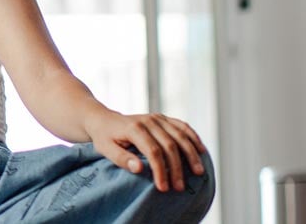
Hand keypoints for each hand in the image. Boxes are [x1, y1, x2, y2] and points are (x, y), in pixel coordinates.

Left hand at [86, 112, 206, 191]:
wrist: (104, 120)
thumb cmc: (104, 137)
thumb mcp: (105, 149)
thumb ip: (121, 159)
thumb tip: (139, 169)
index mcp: (134, 128)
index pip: (153, 152)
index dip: (160, 170)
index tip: (163, 187)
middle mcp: (148, 121)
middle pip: (169, 145)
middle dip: (176, 168)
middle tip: (179, 186)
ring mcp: (157, 118)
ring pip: (180, 136)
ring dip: (191, 154)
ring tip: (198, 172)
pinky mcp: (162, 118)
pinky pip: (182, 126)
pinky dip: (193, 137)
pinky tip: (201, 150)